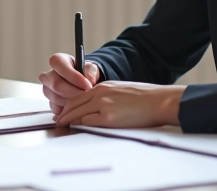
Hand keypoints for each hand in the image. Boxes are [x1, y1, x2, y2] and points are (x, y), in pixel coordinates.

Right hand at [38, 53, 100, 114]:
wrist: (85, 85)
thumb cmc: (86, 74)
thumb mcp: (91, 68)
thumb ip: (91, 70)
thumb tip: (89, 78)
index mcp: (58, 61)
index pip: (58, 64)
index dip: (73, 75)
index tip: (87, 84)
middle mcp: (49, 75)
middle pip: (56, 84)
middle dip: (74, 92)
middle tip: (87, 95)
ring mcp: (47, 89)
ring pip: (56, 98)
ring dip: (72, 101)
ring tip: (84, 99)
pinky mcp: (50, 103)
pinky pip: (56, 108)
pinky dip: (68, 110)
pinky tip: (77, 105)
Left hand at [54, 81, 184, 128]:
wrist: (159, 100)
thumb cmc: (145, 98)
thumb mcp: (121, 90)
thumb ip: (107, 96)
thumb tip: (97, 107)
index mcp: (103, 86)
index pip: (78, 96)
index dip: (68, 105)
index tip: (63, 112)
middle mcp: (100, 94)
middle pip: (74, 104)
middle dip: (64, 114)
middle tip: (58, 121)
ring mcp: (103, 105)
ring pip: (77, 113)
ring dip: (68, 121)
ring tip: (62, 127)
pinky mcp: (109, 118)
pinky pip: (88, 122)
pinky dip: (79, 126)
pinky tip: (75, 129)